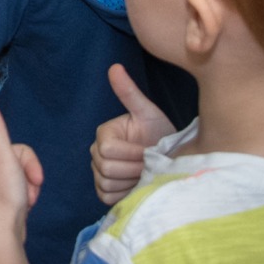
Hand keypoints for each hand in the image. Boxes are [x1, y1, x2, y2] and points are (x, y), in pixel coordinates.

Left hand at [0, 101, 43, 250]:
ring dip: (30, 192)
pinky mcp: (1, 207)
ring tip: (25, 204)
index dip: (32, 165)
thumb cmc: (4, 196)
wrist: (2, 236)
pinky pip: (21, 196)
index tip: (34, 181)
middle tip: (27, 195)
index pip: (20, 151)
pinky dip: (26, 202)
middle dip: (31, 180)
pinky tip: (22, 211)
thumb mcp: (3, 157)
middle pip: (23, 166)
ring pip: (24, 182)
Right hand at [89, 64, 174, 204]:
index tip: (149, 151)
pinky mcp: (103, 191)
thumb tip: (114, 67)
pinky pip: (107, 196)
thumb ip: (129, 92)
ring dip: (130, 181)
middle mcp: (95, 153)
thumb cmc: (159, 133)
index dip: (132, 153)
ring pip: (107, 183)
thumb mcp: (148, 112)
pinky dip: (124, 193)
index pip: (109, 150)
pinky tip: (136, 184)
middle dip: (134, 168)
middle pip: (107, 169)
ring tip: (145, 172)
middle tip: (150, 164)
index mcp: (104, 134)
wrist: (168, 157)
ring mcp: (97, 173)